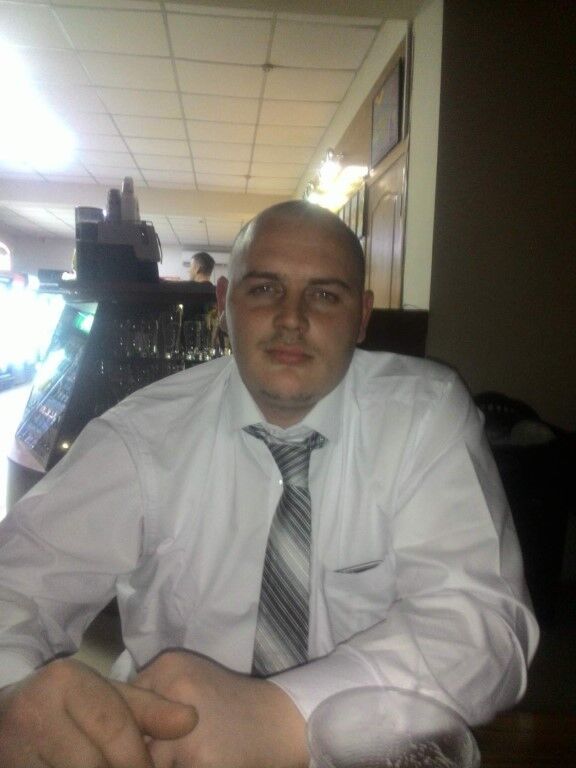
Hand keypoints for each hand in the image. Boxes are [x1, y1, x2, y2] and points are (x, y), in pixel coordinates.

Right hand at [0, 657, 197, 767]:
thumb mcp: (105, 697)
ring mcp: (16, 748)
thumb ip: (148, 708)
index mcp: (66, 681)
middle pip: (93, 762)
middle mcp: (36, 710)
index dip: (139, 758)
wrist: (4, 719)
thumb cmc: (65, 705)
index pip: (114, 726)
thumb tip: (191, 719)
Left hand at [134, 650, 308, 767]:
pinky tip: (195, 760)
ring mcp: (182, 724)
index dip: (128, 725)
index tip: (142, 736)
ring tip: (184, 753)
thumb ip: (153, 693)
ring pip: (142, 757)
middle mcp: (172, 687)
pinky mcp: (194, 758)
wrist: (279, 722)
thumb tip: (114, 725)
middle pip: (129, 732)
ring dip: (155, 761)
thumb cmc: (231, 704)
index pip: (122, 703)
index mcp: (169, 666)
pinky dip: (176, 766)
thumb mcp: (190, 680)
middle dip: (138, 747)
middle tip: (167, 747)